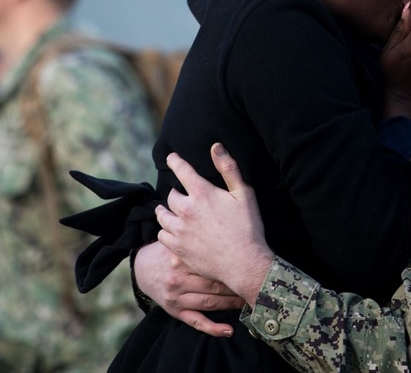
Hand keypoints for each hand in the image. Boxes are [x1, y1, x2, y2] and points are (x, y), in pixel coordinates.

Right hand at [133, 241, 243, 336]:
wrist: (143, 268)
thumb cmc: (169, 252)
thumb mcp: (179, 242)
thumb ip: (199, 241)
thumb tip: (232, 236)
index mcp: (181, 259)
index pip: (214, 265)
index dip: (234, 269)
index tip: (251, 268)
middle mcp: (178, 279)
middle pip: (214, 285)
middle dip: (236, 286)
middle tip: (254, 285)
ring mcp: (176, 298)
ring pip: (210, 303)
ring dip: (231, 304)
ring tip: (247, 301)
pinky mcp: (175, 311)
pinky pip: (196, 321)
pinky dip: (213, 328)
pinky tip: (228, 330)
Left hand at [156, 146, 273, 307]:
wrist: (244, 263)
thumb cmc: (248, 227)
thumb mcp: (244, 193)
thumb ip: (228, 168)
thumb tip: (216, 147)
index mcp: (202, 194)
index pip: (181, 171)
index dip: (175, 162)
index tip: (171, 158)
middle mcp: (186, 210)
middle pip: (171, 195)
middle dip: (176, 193)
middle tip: (182, 195)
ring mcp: (180, 231)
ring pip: (162, 216)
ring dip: (166, 211)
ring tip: (173, 212)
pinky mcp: (177, 249)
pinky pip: (162, 235)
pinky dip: (166, 231)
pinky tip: (174, 231)